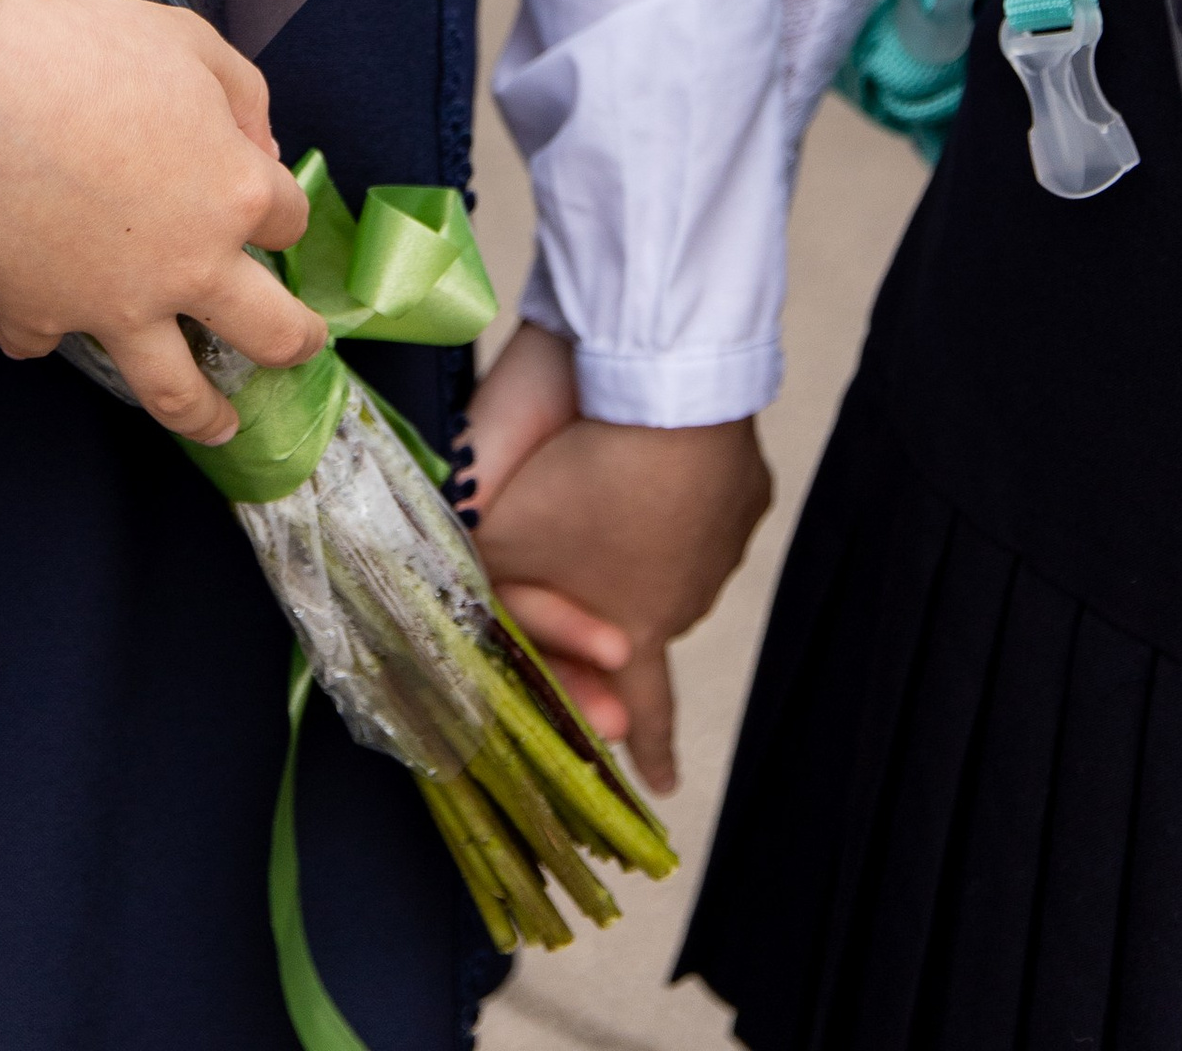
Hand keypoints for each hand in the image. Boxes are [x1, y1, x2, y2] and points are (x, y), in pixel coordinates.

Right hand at [0, 0, 325, 441]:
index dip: (275, 202)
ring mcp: (115, 305)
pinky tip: (40, 320)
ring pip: (175, 391)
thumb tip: (260, 150)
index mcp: (235, 195)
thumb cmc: (87, 50)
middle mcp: (190, 268)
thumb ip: (244, 95)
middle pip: (270, 332)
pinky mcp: (42, 312)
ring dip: (204, 416)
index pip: (288, 217)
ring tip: (220, 427)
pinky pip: (44, 342)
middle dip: (294, 343)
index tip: (259, 190)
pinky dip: (42, 334)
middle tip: (299, 347)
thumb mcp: (189, 41)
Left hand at [470, 323, 771, 791]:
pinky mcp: (742, 489)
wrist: (665, 394)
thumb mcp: (504, 538)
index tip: (664, 788)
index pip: (641, 707)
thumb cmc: (577, 481)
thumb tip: (439, 597)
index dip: (647, 747)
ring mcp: (721, 543)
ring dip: (646, 543)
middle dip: (625, 622)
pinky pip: (705, 498)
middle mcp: (687, 597)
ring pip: (676, 555)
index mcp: (637, 629)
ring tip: (610, 499)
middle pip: (649, 618)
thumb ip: (479, 576)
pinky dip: (680, 486)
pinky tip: (659, 457)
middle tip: (611, 622)